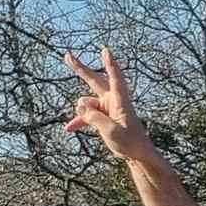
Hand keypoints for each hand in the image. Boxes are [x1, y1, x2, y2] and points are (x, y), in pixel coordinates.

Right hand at [60, 48, 156, 164]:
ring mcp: (106, 107)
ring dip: (83, 114)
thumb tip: (80, 106)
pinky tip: (69, 128)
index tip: (105, 51)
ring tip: (96, 125)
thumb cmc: (130, 142)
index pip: (115, 78)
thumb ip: (93, 117)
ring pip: (86, 103)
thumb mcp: (110, 131)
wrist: (137, 154)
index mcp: (120, 100)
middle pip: (95, 80)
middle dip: (81, 69)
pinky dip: (79, 121)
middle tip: (68, 56)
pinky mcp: (102, 116)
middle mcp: (113, 100)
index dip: (110, 64)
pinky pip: (86, 115)